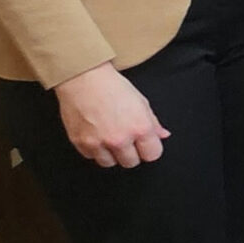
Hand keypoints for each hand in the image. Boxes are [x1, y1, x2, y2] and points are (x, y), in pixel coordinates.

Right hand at [54, 65, 169, 167]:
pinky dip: (94, 149)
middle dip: (131, 153)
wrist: (83, 79)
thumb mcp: (140, 101)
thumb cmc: (112, 86)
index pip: (153, 155)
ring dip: (111, 154)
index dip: (149, 149)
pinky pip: (91, 156)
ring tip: (109, 137)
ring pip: (110, 163)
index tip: (144, 144)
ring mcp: (98, 143)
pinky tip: (96, 135)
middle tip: (125, 138)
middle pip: (131, 162)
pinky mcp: (80, 143)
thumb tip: (163, 135)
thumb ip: (153, 122)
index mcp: (139, 128)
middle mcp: (120, 139)